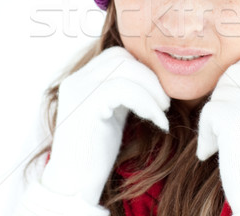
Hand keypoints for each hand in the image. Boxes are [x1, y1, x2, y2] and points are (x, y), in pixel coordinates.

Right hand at [41, 46, 170, 205]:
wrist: (74, 183)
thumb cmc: (95, 151)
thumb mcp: (111, 112)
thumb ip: (123, 91)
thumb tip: (151, 77)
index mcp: (81, 79)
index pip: (117, 56)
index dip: (142, 70)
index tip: (157, 95)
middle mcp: (76, 80)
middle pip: (122, 58)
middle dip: (150, 77)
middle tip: (164, 103)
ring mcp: (79, 90)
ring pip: (126, 69)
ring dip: (152, 89)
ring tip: (163, 112)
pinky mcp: (86, 104)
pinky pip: (126, 90)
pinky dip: (149, 104)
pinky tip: (159, 122)